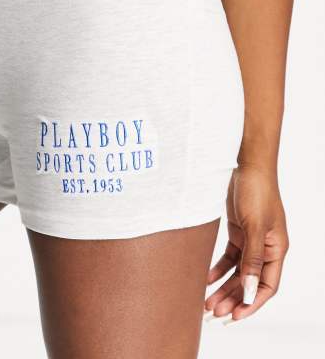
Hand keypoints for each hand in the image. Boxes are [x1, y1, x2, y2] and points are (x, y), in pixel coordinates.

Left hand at [204, 164, 288, 322]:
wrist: (246, 165)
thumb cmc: (256, 191)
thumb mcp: (254, 226)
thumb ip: (252, 259)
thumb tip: (250, 290)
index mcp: (276, 249)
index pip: (266, 286)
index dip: (252, 303)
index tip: (234, 316)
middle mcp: (265, 247)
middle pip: (249, 282)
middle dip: (233, 298)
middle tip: (213, 312)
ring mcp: (251, 240)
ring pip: (237, 272)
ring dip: (224, 286)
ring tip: (207, 302)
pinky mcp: (237, 231)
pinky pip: (228, 257)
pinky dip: (217, 268)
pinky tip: (205, 278)